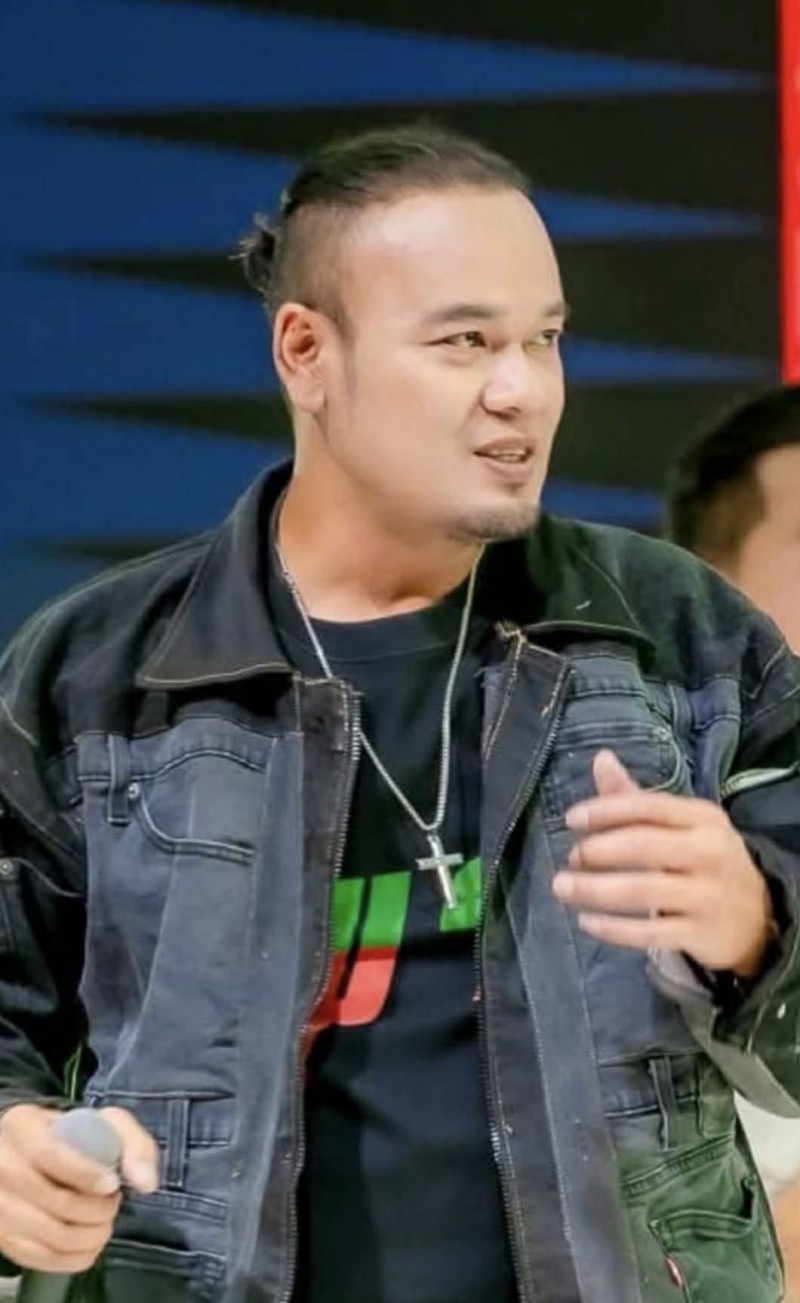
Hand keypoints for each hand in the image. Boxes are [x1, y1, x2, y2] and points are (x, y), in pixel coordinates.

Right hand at [0, 1103, 158, 1272]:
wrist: (35, 1153)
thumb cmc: (74, 1136)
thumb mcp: (105, 1122)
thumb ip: (133, 1143)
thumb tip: (147, 1183)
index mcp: (21, 1127)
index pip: (50, 1156)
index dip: (86, 1175)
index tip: (113, 1184)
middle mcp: (2, 1166)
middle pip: (53, 1201)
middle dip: (96, 1209)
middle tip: (114, 1202)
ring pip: (49, 1235)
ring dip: (90, 1235)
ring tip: (104, 1220)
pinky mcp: (2, 1236)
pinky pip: (41, 1259)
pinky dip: (75, 1256)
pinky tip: (91, 1241)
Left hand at [552, 749, 774, 977]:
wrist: (758, 918)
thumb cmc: (705, 861)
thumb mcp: (682, 825)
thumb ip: (636, 798)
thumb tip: (600, 758)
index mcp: (702, 818)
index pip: (648, 806)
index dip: (606, 810)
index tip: (571, 818)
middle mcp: (708, 852)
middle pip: (642, 846)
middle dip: (597, 850)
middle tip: (570, 858)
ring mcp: (707, 895)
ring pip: (641, 890)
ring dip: (594, 889)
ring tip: (562, 888)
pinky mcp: (701, 934)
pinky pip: (649, 932)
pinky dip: (613, 928)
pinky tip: (586, 922)